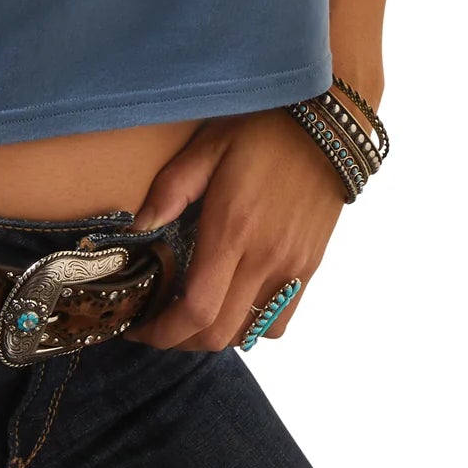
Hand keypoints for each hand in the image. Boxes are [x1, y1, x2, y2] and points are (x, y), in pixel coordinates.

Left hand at [121, 108, 347, 350]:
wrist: (328, 126)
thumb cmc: (263, 131)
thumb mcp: (208, 146)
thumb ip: (171, 189)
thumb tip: (140, 227)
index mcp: (232, 230)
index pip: (197, 310)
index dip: (163, 332)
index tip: (139, 328)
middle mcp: (264, 259)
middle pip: (219, 334)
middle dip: (180, 340)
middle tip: (158, 324)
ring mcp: (291, 268)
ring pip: (249, 334)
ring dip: (214, 335)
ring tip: (193, 314)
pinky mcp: (309, 268)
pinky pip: (279, 321)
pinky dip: (252, 326)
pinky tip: (235, 302)